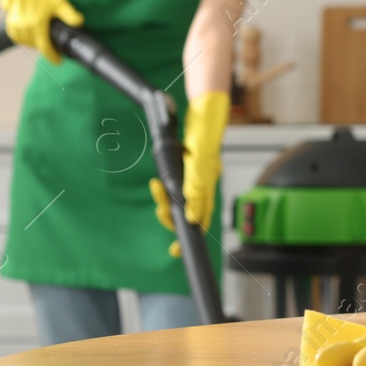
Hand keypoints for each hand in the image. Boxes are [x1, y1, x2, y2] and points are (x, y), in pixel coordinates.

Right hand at [0, 0, 82, 63]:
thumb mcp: (59, 2)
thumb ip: (69, 14)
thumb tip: (80, 23)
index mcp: (37, 25)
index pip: (44, 48)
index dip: (52, 56)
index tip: (58, 61)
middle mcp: (24, 26)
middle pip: (33, 45)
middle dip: (43, 48)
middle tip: (53, 49)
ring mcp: (14, 23)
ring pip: (22, 40)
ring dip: (31, 43)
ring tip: (41, 41)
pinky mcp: (9, 18)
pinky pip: (14, 34)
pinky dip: (20, 37)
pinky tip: (28, 34)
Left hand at [149, 91, 228, 257]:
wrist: (204, 114)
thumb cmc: (204, 136)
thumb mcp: (199, 164)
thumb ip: (197, 190)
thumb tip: (191, 217)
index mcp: (208, 188)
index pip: (201, 221)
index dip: (188, 238)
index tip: (175, 251)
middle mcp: (203, 187)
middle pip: (186, 214)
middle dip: (170, 216)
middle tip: (159, 208)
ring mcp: (195, 180)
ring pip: (179, 202)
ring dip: (164, 200)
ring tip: (156, 187)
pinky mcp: (187, 172)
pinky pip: (175, 189)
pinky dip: (164, 190)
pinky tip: (159, 184)